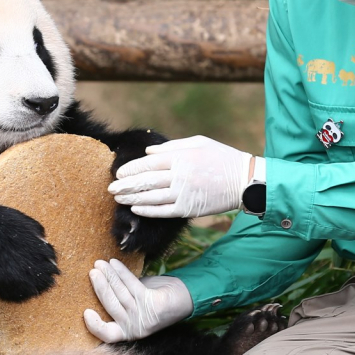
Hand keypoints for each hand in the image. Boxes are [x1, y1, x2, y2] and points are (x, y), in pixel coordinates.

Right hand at [84, 259, 192, 341]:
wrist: (184, 299)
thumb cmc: (155, 300)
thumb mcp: (134, 304)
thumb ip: (119, 299)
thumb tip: (98, 281)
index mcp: (129, 331)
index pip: (108, 335)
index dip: (94, 326)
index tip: (85, 312)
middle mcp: (135, 326)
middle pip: (110, 306)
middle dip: (99, 286)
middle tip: (92, 272)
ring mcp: (143, 315)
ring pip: (119, 293)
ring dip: (108, 275)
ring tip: (100, 264)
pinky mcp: (152, 302)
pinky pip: (131, 284)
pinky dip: (121, 271)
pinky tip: (114, 263)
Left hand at [107, 135, 253, 218]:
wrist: (244, 180)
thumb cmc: (221, 157)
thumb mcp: (198, 143)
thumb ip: (171, 147)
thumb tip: (148, 151)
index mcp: (181, 157)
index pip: (148, 163)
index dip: (131, 169)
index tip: (118, 172)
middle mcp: (180, 175)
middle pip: (145, 181)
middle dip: (125, 185)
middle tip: (110, 188)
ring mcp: (184, 193)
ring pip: (151, 198)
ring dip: (132, 199)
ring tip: (118, 199)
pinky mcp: (189, 208)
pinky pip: (163, 211)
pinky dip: (148, 211)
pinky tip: (136, 209)